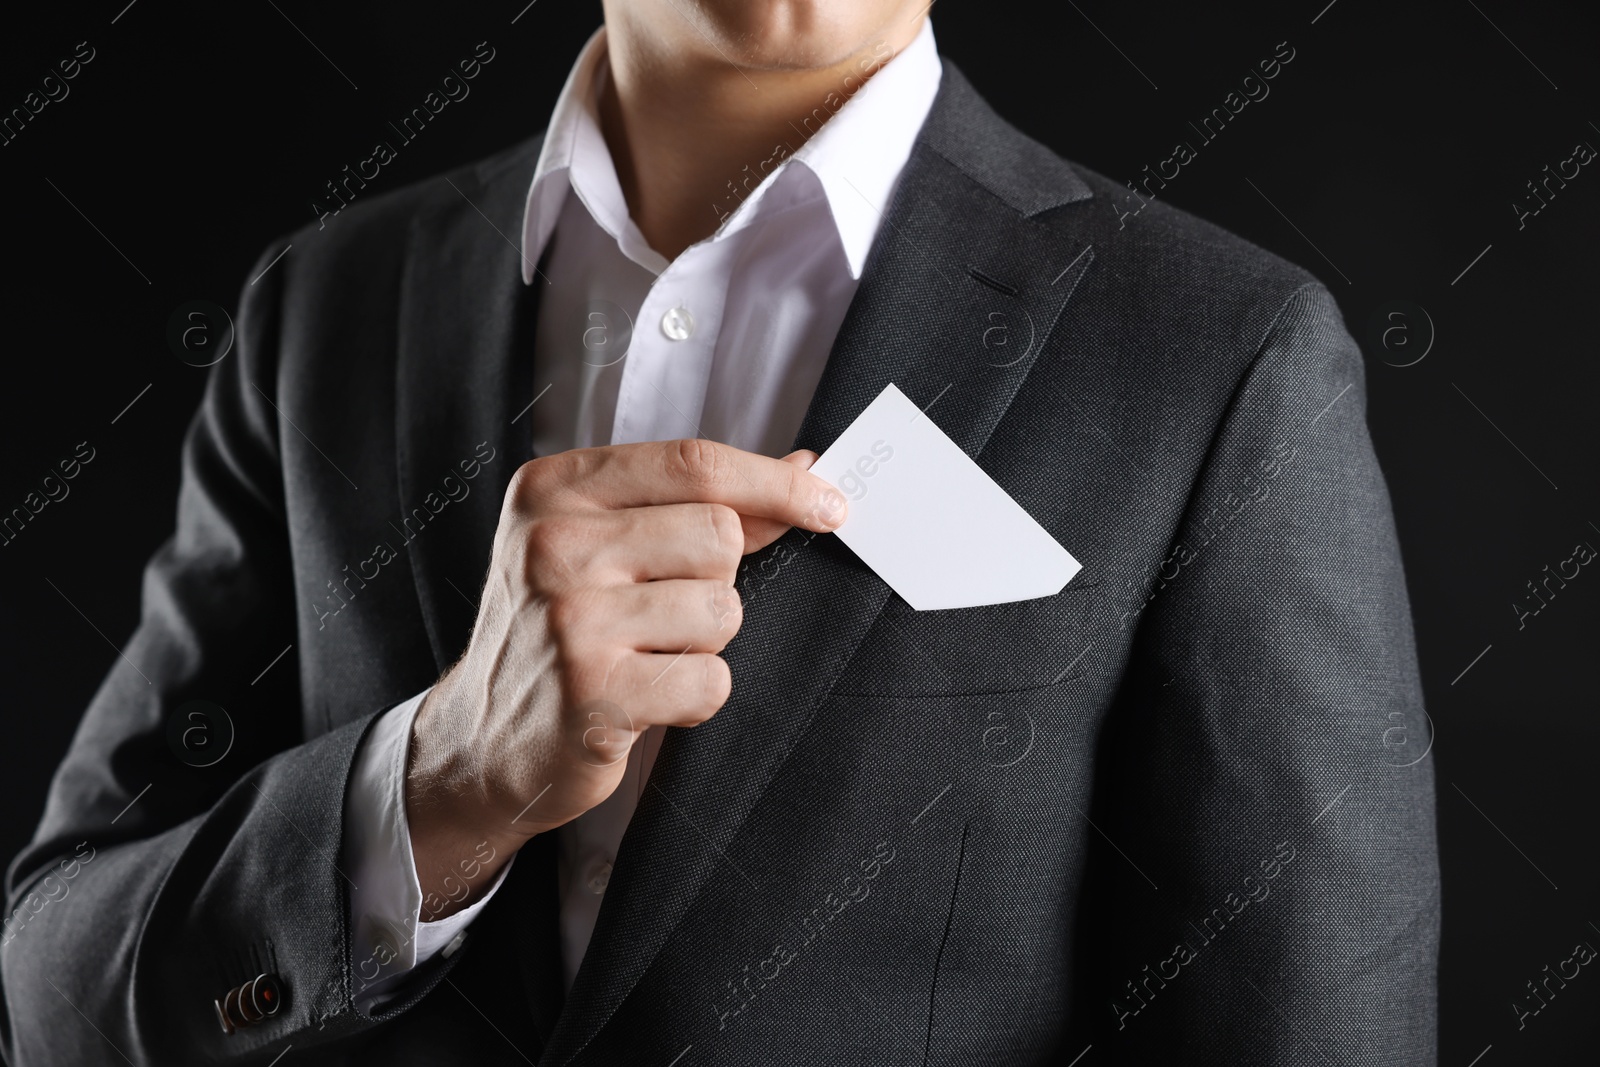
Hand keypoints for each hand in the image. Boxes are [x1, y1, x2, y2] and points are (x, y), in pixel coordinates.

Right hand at [404, 439, 845, 918]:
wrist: (484, 740)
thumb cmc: (561, 630)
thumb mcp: (605, 544)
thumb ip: (700, 504)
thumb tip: (806, 465)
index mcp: (554, 489)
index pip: (694, 463)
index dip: (776, 483)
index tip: (829, 503)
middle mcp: (553, 545)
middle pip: (719, 536)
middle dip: (715, 581)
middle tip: (660, 613)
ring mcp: (570, 620)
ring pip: (722, 610)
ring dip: (704, 643)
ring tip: (644, 655)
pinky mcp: (593, 694)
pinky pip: (710, 681)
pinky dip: (696, 698)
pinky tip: (646, 699)